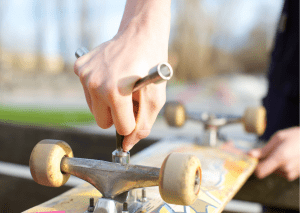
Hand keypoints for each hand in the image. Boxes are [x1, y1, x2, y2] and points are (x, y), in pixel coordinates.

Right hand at [74, 1, 169, 150]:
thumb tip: (127, 145)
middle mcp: (95, 84)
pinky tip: (110, 76)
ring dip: (108, 104)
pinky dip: (99, 90)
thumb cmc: (152, 65)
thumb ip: (143, 125)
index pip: (122, 128)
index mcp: (115, 92)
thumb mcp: (156, 97)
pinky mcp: (79, 68)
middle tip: (130, 97)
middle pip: (103, 123)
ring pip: (94, 110)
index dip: (134, 121)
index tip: (139, 108)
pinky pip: (88, 93)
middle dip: (118, 116)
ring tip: (121, 85)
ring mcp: (85, 75)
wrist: (140, 34)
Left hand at [248, 127, 299, 180]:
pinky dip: (281, 165)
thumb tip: (250, 155)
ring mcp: (292, 173)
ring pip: (273, 171)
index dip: (254, 167)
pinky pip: (281, 172)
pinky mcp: (295, 175)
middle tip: (271, 150)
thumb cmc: (296, 136)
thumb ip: (263, 149)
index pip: (260, 171)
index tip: (251, 160)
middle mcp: (286, 168)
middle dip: (265, 161)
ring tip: (283, 151)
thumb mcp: (278, 138)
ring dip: (274, 163)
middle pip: (266, 170)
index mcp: (280, 157)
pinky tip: (288, 156)